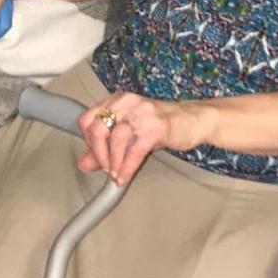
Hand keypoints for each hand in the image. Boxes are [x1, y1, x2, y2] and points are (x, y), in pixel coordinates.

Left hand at [76, 93, 204, 184]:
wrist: (192, 120)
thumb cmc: (161, 124)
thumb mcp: (130, 133)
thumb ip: (106, 147)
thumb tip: (84, 163)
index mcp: (117, 101)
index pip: (87, 119)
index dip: (86, 140)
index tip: (93, 154)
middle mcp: (127, 103)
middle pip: (97, 128)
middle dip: (98, 153)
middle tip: (104, 167)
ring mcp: (141, 113)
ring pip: (115, 139)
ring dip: (112, 162)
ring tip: (115, 172)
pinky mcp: (156, 127)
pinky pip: (135, 151)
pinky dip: (127, 167)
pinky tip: (124, 176)